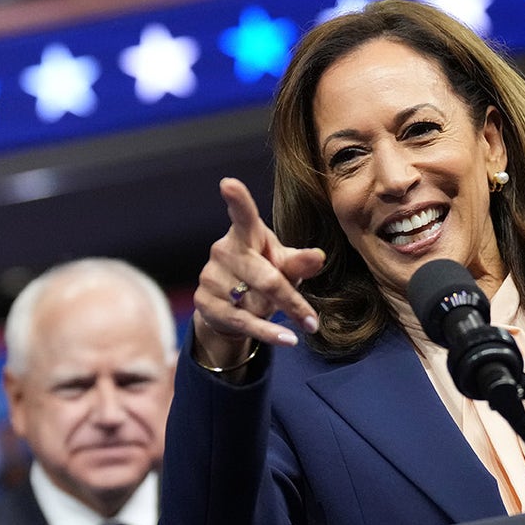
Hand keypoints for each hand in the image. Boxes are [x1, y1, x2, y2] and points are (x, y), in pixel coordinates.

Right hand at [192, 178, 325, 367]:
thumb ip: (299, 262)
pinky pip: (242, 322)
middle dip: (291, 300)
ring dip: (277, 315)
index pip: (242, 214)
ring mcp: (211, 277)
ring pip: (254, 301)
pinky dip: (268, 333)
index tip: (228, 184)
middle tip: (314, 322)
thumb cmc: (263, 274)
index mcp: (246, 234)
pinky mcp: (205, 302)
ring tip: (292, 321)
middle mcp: (224, 250)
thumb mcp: (284, 265)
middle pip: (264, 276)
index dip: (237, 200)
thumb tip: (319, 257)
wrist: (230, 307)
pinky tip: (287, 340)